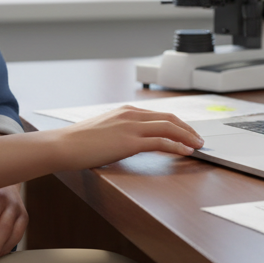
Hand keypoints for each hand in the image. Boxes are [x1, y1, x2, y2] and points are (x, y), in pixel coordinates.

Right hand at [56, 105, 203, 170]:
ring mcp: (131, 127)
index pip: (160, 114)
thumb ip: (120, 131)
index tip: (187, 132)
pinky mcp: (129, 142)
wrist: (63, 145)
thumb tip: (130, 141)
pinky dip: (176, 146)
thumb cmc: (79, 142)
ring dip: (187, 137)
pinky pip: (160, 141)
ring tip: (198, 146)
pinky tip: (185, 151)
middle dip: (188, 129)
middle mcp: (131, 114)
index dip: (178, 123)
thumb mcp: (104, 130)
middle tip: (199, 139)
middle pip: (169, 118)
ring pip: (169, 127)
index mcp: (126, 111)